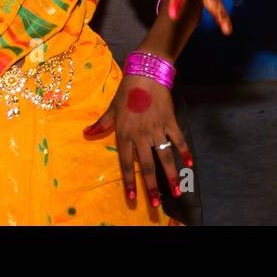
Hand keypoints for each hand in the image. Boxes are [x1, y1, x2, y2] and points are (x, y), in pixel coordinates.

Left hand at [84, 73, 191, 209]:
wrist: (146, 73)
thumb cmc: (127, 91)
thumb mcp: (112, 108)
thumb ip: (102, 123)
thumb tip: (86, 133)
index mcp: (124, 133)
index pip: (126, 162)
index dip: (129, 180)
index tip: (132, 197)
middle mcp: (140, 134)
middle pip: (146, 165)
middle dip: (151, 186)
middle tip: (156, 204)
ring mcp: (157, 128)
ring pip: (164, 156)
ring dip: (170, 174)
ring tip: (176, 191)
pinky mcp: (170, 120)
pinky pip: (178, 139)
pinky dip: (184, 151)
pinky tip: (189, 164)